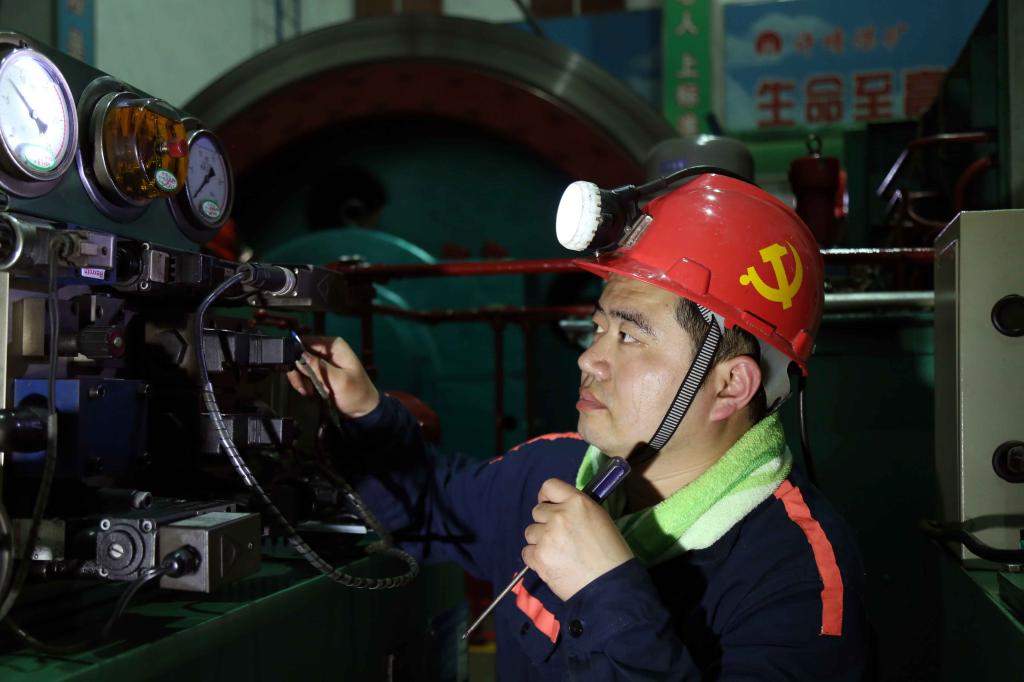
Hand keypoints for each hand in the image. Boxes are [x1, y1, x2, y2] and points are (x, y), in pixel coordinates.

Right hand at [286, 336, 379, 417]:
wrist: (362, 409)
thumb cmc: (356, 393)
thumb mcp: (338, 381)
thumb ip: (319, 367)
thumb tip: (300, 355)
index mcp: (334, 346)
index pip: (306, 341)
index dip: (296, 353)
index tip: (295, 370)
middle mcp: (327, 351)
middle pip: (300, 354)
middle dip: (299, 371)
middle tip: (303, 386)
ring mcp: (322, 361)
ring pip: (300, 365)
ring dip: (301, 379)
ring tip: (308, 391)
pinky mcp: (319, 373)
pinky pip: (304, 374)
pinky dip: (303, 383)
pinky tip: (309, 392)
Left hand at [521, 478, 632, 601]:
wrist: (610, 586)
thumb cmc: (612, 554)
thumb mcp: (599, 519)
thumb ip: (577, 510)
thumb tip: (560, 509)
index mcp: (578, 502)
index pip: (549, 486)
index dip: (547, 497)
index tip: (550, 506)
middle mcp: (559, 515)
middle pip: (537, 512)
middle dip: (545, 523)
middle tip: (560, 538)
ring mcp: (547, 536)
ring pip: (530, 532)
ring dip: (540, 541)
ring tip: (558, 554)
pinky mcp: (539, 557)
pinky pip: (527, 552)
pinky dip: (536, 559)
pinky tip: (552, 565)